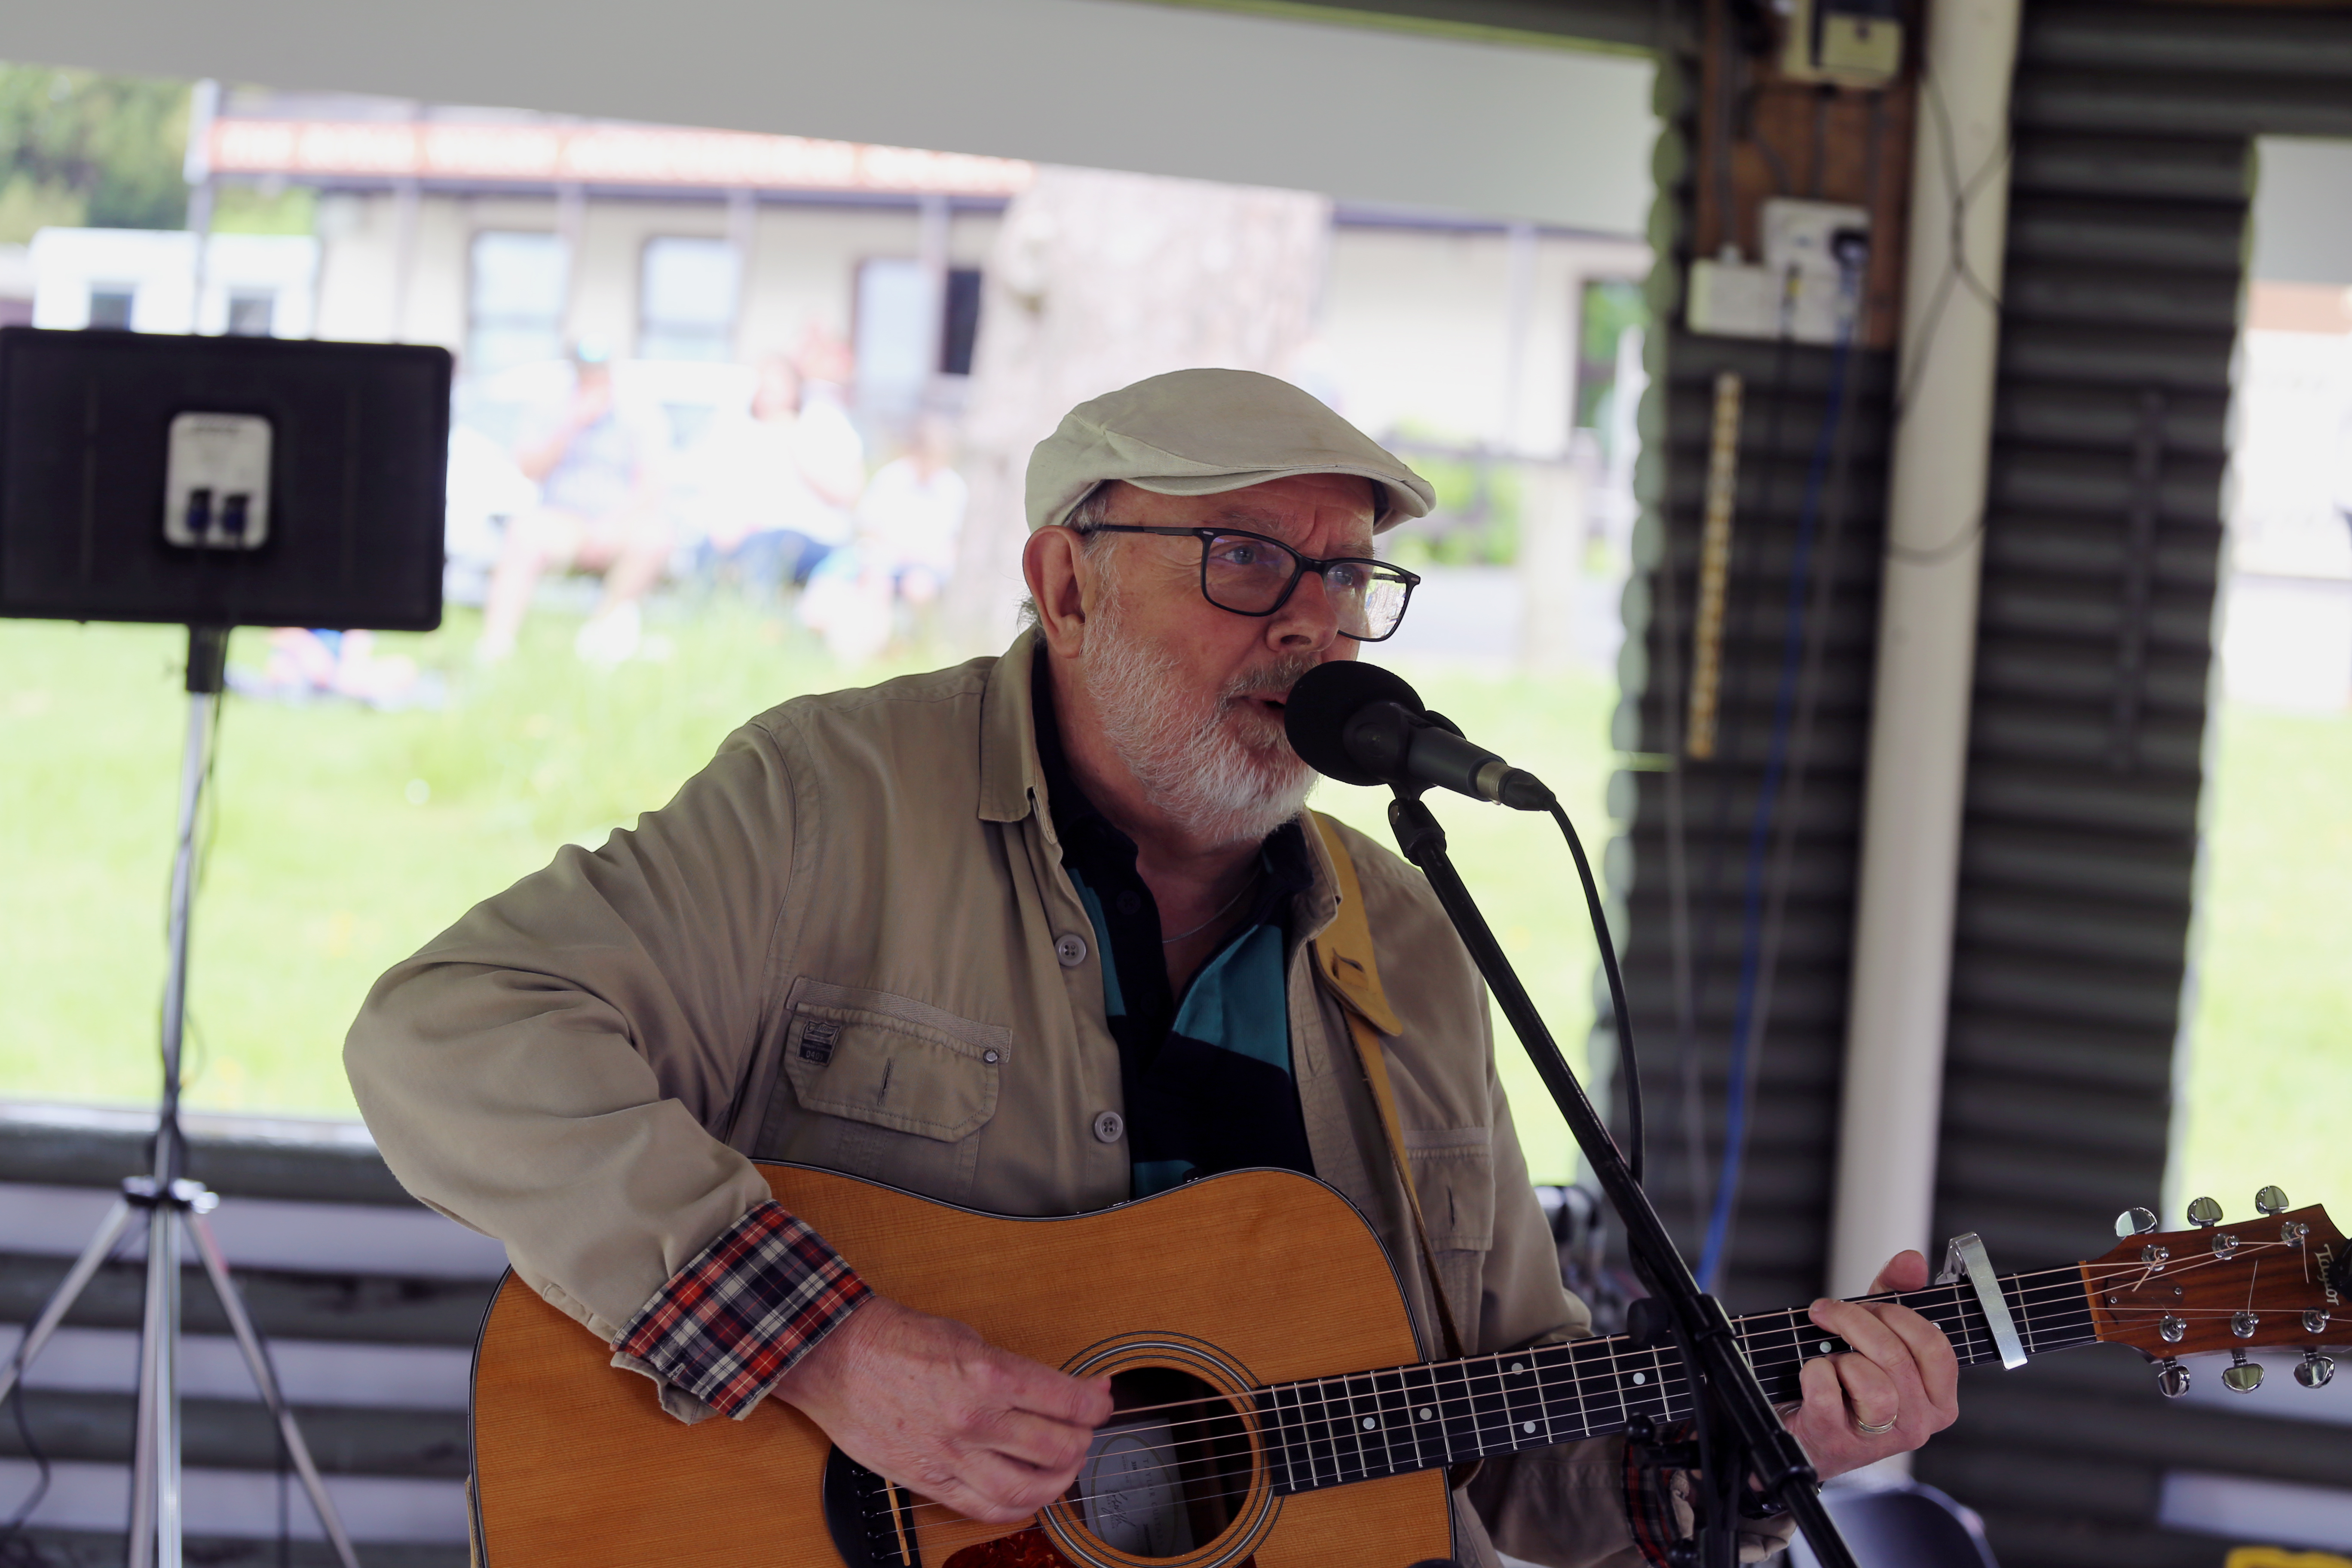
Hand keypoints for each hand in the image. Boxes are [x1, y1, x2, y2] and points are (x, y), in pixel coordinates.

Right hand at [773, 1294, 1113, 1522]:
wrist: (834, 1358)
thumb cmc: (895, 1339)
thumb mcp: (966, 1336)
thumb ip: (1012, 1368)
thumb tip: (1056, 1389)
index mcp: (988, 1374)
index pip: (1067, 1402)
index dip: (1096, 1404)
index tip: (1099, 1401)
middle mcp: (974, 1420)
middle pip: (1057, 1448)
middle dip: (1083, 1441)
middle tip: (1084, 1432)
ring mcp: (950, 1456)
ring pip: (1026, 1490)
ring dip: (1058, 1482)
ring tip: (1064, 1468)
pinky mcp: (927, 1479)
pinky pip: (983, 1509)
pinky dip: (1016, 1508)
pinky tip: (1027, 1496)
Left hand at [1779, 1250, 1958, 1480]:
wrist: (1803, 1432)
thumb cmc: (1847, 1383)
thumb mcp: (1874, 1334)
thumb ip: (1895, 1293)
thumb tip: (1911, 1260)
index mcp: (1938, 1400)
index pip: (1936, 1348)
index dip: (1899, 1315)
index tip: (1866, 1304)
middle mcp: (1918, 1424)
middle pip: (1896, 1357)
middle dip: (1856, 1321)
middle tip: (1829, 1312)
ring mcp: (1879, 1438)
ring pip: (1872, 1382)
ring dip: (1841, 1356)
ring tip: (1830, 1357)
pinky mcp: (1835, 1439)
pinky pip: (1826, 1390)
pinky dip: (1813, 1372)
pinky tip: (1812, 1375)